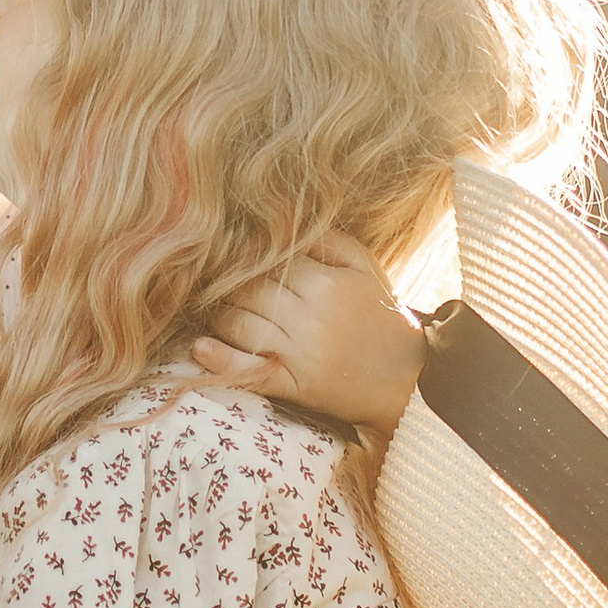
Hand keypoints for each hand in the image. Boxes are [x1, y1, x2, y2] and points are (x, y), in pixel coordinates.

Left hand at [194, 238, 424, 441]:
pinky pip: (250, 371)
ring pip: (240, 325)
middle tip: (223, 286)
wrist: (406, 378)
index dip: (248, 260)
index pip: (268, 263)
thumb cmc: (380, 316)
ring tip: (221, 311)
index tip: (236, 259)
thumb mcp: (365, 269)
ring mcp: (301, 355)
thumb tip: (285, 221)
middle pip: (247, 292)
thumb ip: (328, 240)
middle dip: (230, 287)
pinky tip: (201, 348)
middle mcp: (312, 318)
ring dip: (222, 317)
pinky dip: (221, 360)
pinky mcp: (294, 386)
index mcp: (328, 284)